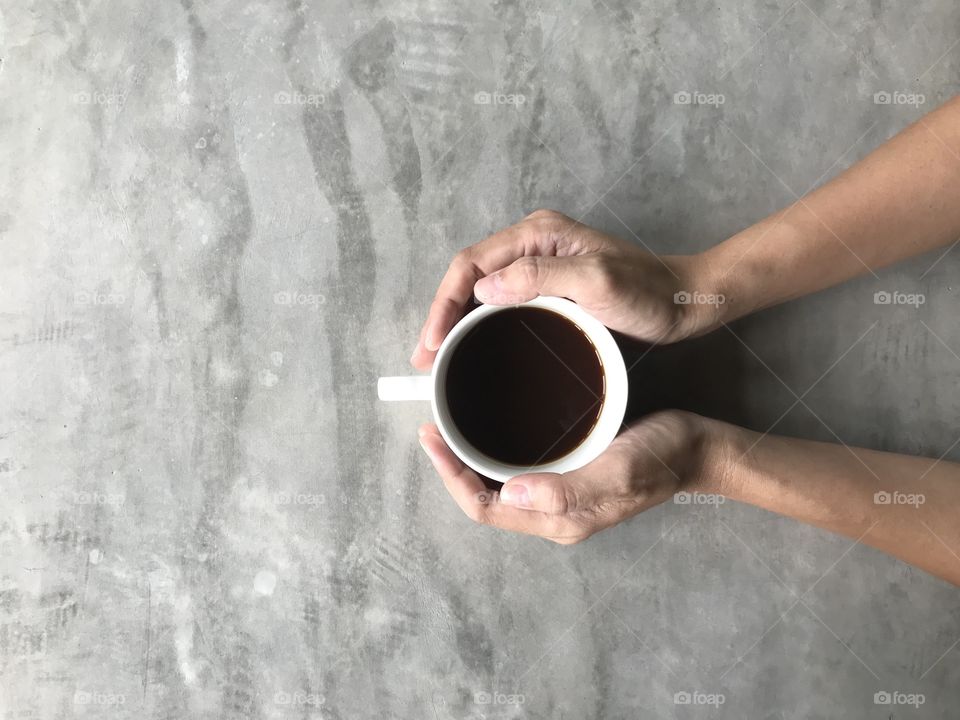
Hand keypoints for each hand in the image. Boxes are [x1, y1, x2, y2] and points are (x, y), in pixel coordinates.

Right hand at [411, 210, 715, 369]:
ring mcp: (540, 266)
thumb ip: (540, 277)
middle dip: (442, 317)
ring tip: (439, 362)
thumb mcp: (597, 283)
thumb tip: (482, 289)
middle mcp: (533, 244)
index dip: (444, 303)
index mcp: (538, 234)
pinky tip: (472, 351)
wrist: (683, 303)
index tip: (432, 344)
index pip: (471, 263)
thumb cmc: (648, 292)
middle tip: (426, 362)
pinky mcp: (548, 288)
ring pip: (481, 292)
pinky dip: (479, 327)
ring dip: (457, 325)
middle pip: (469, 277)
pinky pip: (502, 304)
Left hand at [418, 410, 718, 542]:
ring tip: (451, 425)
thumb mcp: (619, 471)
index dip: (451, 477)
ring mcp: (561, 496)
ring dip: (471, 460)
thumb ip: (569, 490)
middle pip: (486, 498)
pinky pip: (520, 469)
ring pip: (500, 484)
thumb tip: (512, 494)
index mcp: (559, 519)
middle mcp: (554, 513)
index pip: (485, 506)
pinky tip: (490, 424)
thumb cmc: (662, 457)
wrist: (698, 449)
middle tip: (432, 427)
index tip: (431, 438)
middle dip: (453, 468)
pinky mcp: (570, 475)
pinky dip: (496, 449)